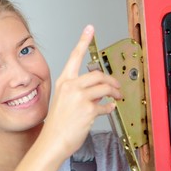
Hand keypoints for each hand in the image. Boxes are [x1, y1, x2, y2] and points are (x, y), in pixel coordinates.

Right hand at [43, 25, 121, 157]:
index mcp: (64, 82)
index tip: (89, 29)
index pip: (74, 56)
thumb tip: (99, 93)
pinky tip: (109, 109)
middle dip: (111, 80)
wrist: (53, 141)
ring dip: (115, 92)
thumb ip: (80, 93)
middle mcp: (71, 87)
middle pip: (98, 74)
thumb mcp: (64, 102)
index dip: (83, 41)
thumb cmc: (58, 124)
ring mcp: (80, 97)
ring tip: (117, 96)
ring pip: (105, 87)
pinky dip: (110, 107)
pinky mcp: (89, 110)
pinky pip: (106, 106)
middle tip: (117, 86)